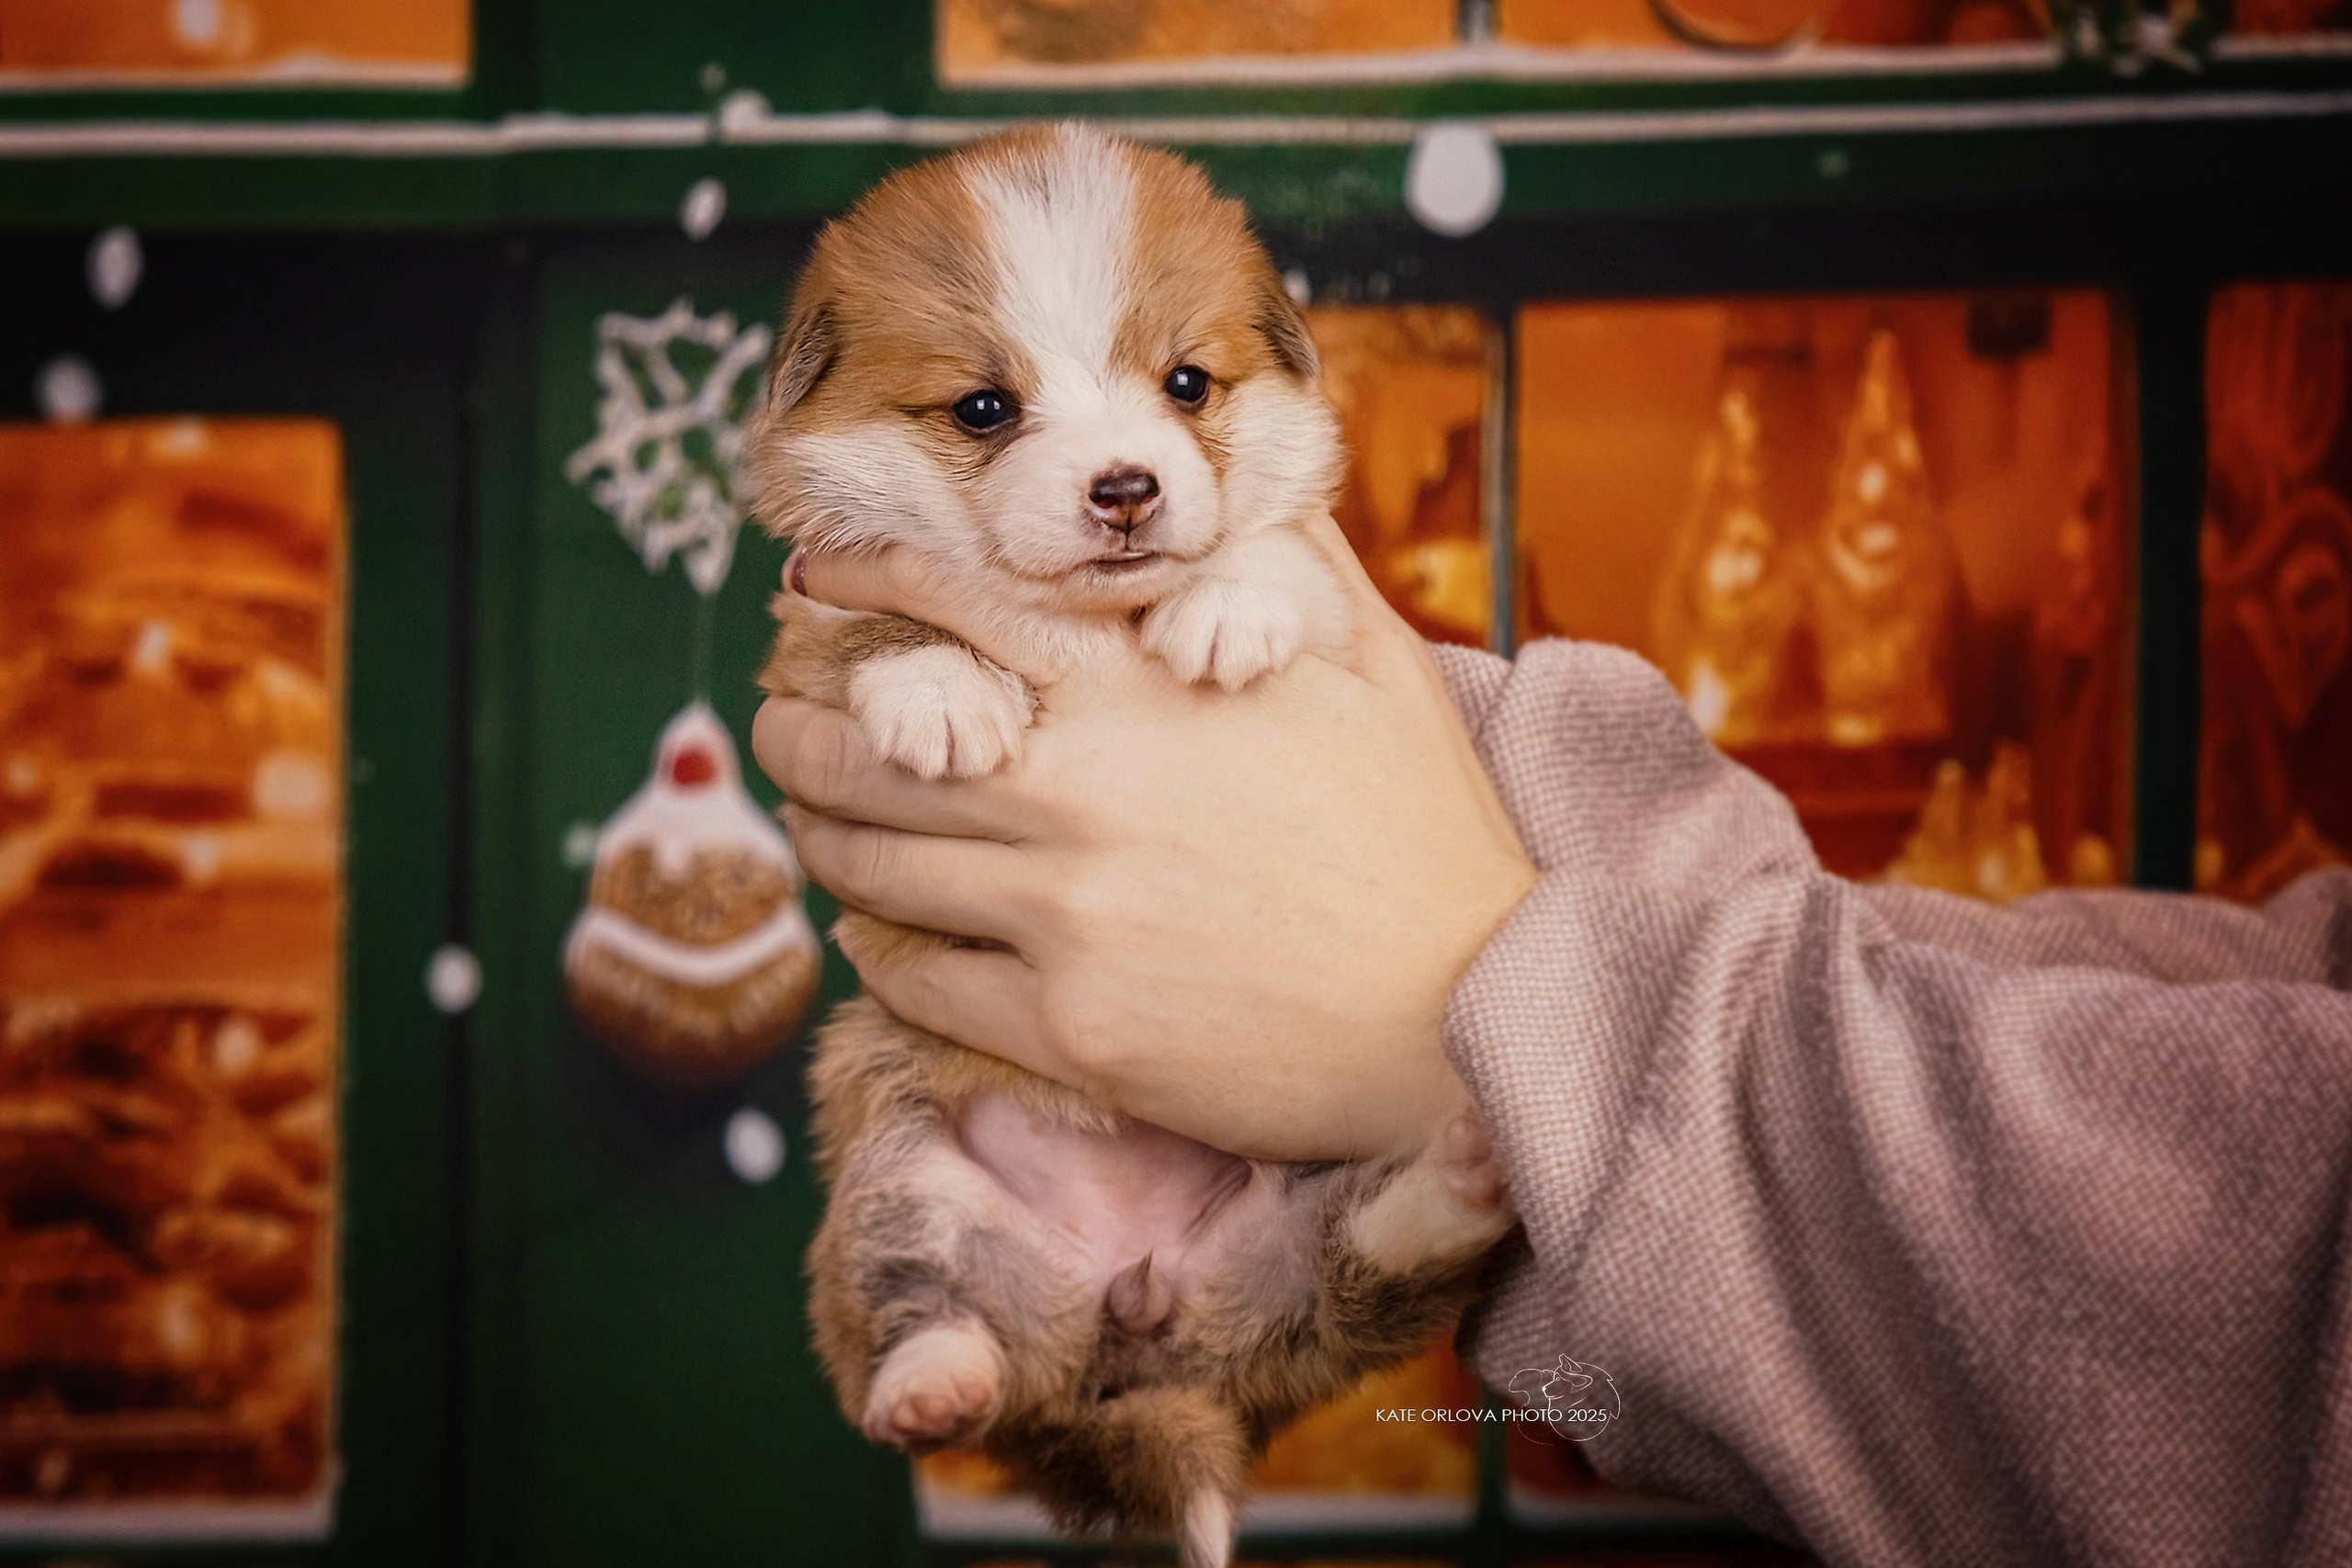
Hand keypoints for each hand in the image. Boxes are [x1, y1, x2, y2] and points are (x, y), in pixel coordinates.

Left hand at [753, 518, 1535, 1160]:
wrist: (1474, 1018)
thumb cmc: (1431, 839)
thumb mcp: (1379, 669)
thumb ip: (1290, 567)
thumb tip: (1246, 486)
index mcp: (1142, 690)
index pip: (955, 604)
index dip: (861, 581)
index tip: (807, 581)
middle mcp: (1079, 794)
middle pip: (876, 747)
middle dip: (799, 728)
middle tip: (775, 722)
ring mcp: (1064, 918)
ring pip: (878, 867)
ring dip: (822, 835)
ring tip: (807, 821)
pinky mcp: (1068, 1030)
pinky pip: (919, 979)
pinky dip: (876, 948)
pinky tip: (873, 932)